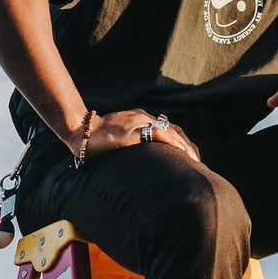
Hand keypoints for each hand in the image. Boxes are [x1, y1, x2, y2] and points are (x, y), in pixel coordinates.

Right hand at [76, 110, 201, 164]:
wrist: (80, 132)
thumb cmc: (97, 139)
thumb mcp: (121, 138)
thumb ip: (134, 143)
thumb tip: (143, 159)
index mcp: (141, 118)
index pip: (169, 128)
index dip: (182, 142)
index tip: (191, 156)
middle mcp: (142, 117)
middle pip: (174, 129)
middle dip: (188, 145)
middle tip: (197, 161)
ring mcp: (137, 123)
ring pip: (169, 131)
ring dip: (184, 146)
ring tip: (193, 160)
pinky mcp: (131, 131)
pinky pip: (156, 134)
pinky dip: (171, 142)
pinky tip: (179, 152)